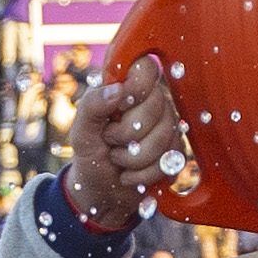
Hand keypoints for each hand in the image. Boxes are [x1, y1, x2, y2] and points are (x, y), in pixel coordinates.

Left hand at [60, 55, 180, 232]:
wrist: (101, 190)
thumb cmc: (91, 154)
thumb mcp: (82, 130)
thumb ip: (92, 105)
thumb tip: (118, 90)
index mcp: (127, 87)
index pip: (146, 67)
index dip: (136, 87)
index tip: (119, 107)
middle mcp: (151, 102)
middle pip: (157, 105)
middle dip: (127, 132)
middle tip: (110, 140)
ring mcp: (167, 127)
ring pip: (164, 136)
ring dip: (133, 157)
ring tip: (118, 158)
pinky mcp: (175, 152)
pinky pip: (168, 160)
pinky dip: (142, 174)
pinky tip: (130, 174)